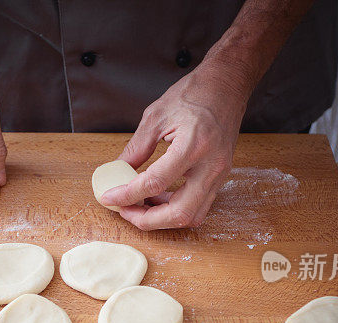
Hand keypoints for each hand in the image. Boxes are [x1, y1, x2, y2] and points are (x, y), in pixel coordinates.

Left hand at [99, 64, 247, 229]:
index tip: (110, 198)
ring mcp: (219, 173)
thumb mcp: (156, 115)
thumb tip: (118, 170)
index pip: (155, 182)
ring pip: (192, 215)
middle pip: (179, 212)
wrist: (227, 86)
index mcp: (192, 145)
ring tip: (140, 205)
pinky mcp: (220, 177)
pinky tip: (158, 198)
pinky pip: (199, 205)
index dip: (128, 195)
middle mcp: (210, 165)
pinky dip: (176, 208)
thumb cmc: (195, 94)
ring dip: (163, 218)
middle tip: (126, 211)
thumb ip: (136, 147)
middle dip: (148, 220)